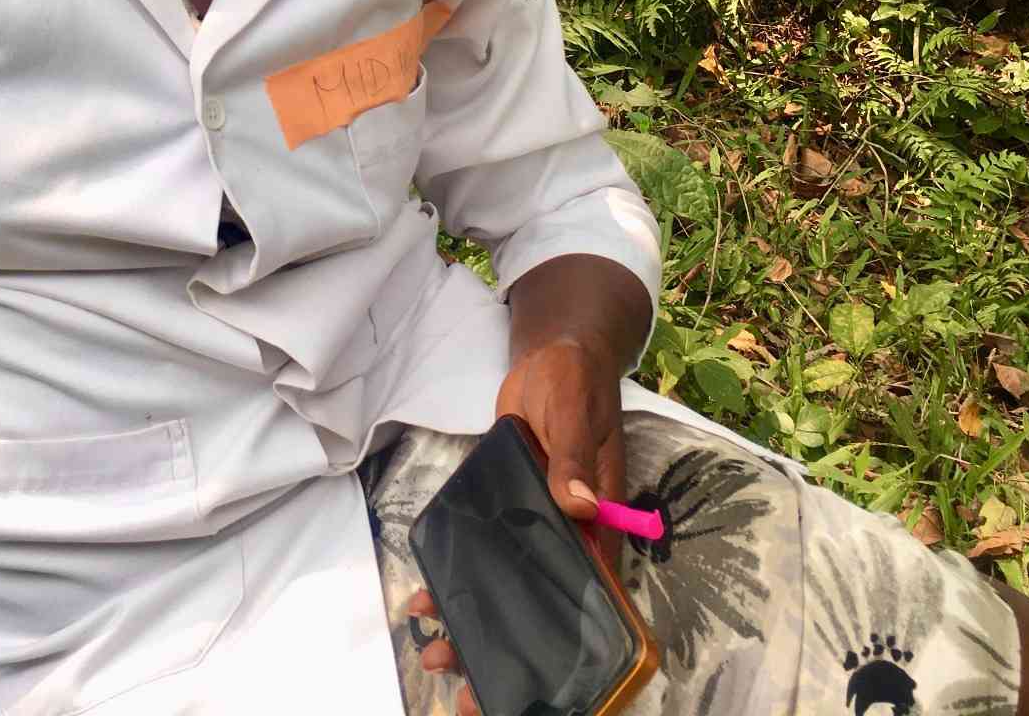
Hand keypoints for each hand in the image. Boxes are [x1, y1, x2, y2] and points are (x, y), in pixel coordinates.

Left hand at [412, 333, 629, 714]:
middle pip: (543, 598)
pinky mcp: (506, 508)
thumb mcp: (574, 414)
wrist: (547, 358)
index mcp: (599, 520)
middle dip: (508, 638)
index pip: (590, 588)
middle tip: (463, 670)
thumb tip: (582, 505)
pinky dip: (460, 574)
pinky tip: (428, 597)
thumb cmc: (572, 382)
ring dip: (476, 614)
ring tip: (436, 647)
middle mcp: (569, 531)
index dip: (567, 633)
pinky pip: (484, 549)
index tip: (537, 671)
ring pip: (509, 580)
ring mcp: (535, 522)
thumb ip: (573, 459)